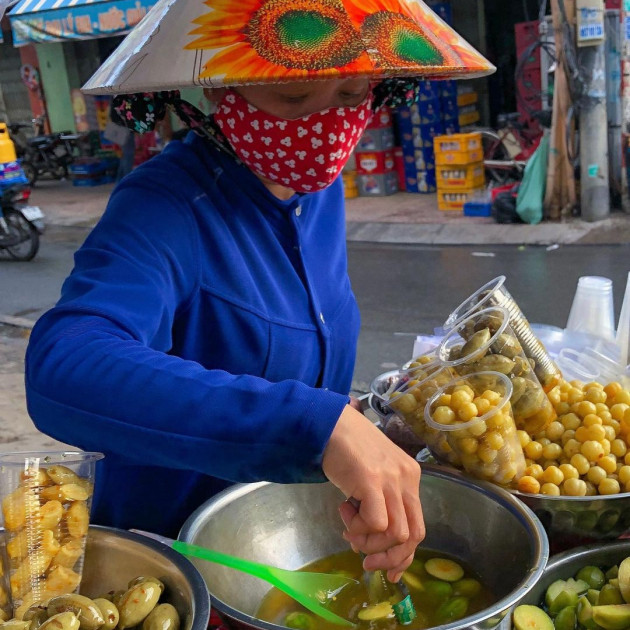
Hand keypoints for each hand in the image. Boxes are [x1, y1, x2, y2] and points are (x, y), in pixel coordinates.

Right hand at [322, 405, 424, 582]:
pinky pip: (376, 523)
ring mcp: (391, 479)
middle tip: (366, 560)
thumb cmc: (346, 447)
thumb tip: (371, 539)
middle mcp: (407, 479)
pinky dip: (358, 528)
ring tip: (349, 527)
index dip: (403, 554)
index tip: (388, 570)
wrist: (329, 423)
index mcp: (410, 477)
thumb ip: (378, 501)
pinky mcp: (372, 480)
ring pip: (395, 534)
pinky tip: (344, 511)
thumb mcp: (371, 476)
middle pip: (413, 535)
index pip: (418, 526)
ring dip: (368, 542)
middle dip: (390, 557)